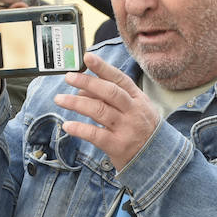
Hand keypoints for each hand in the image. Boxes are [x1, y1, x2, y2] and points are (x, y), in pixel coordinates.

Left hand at [54, 53, 160, 171]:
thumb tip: (82, 90)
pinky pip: (96, 135)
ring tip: (60, 99)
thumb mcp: (132, 110)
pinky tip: (68, 125)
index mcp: (138, 99)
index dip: (102, 67)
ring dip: (77, 103)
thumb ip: (109, 99)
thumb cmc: (141, 130)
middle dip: (87, 82)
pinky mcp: (118, 146)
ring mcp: (126, 128)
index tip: (87, 57)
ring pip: (99, 111)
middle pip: (109, 92)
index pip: (119, 79)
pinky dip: (80, 129)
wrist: (156, 158)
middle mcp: (133, 111)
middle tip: (69, 77)